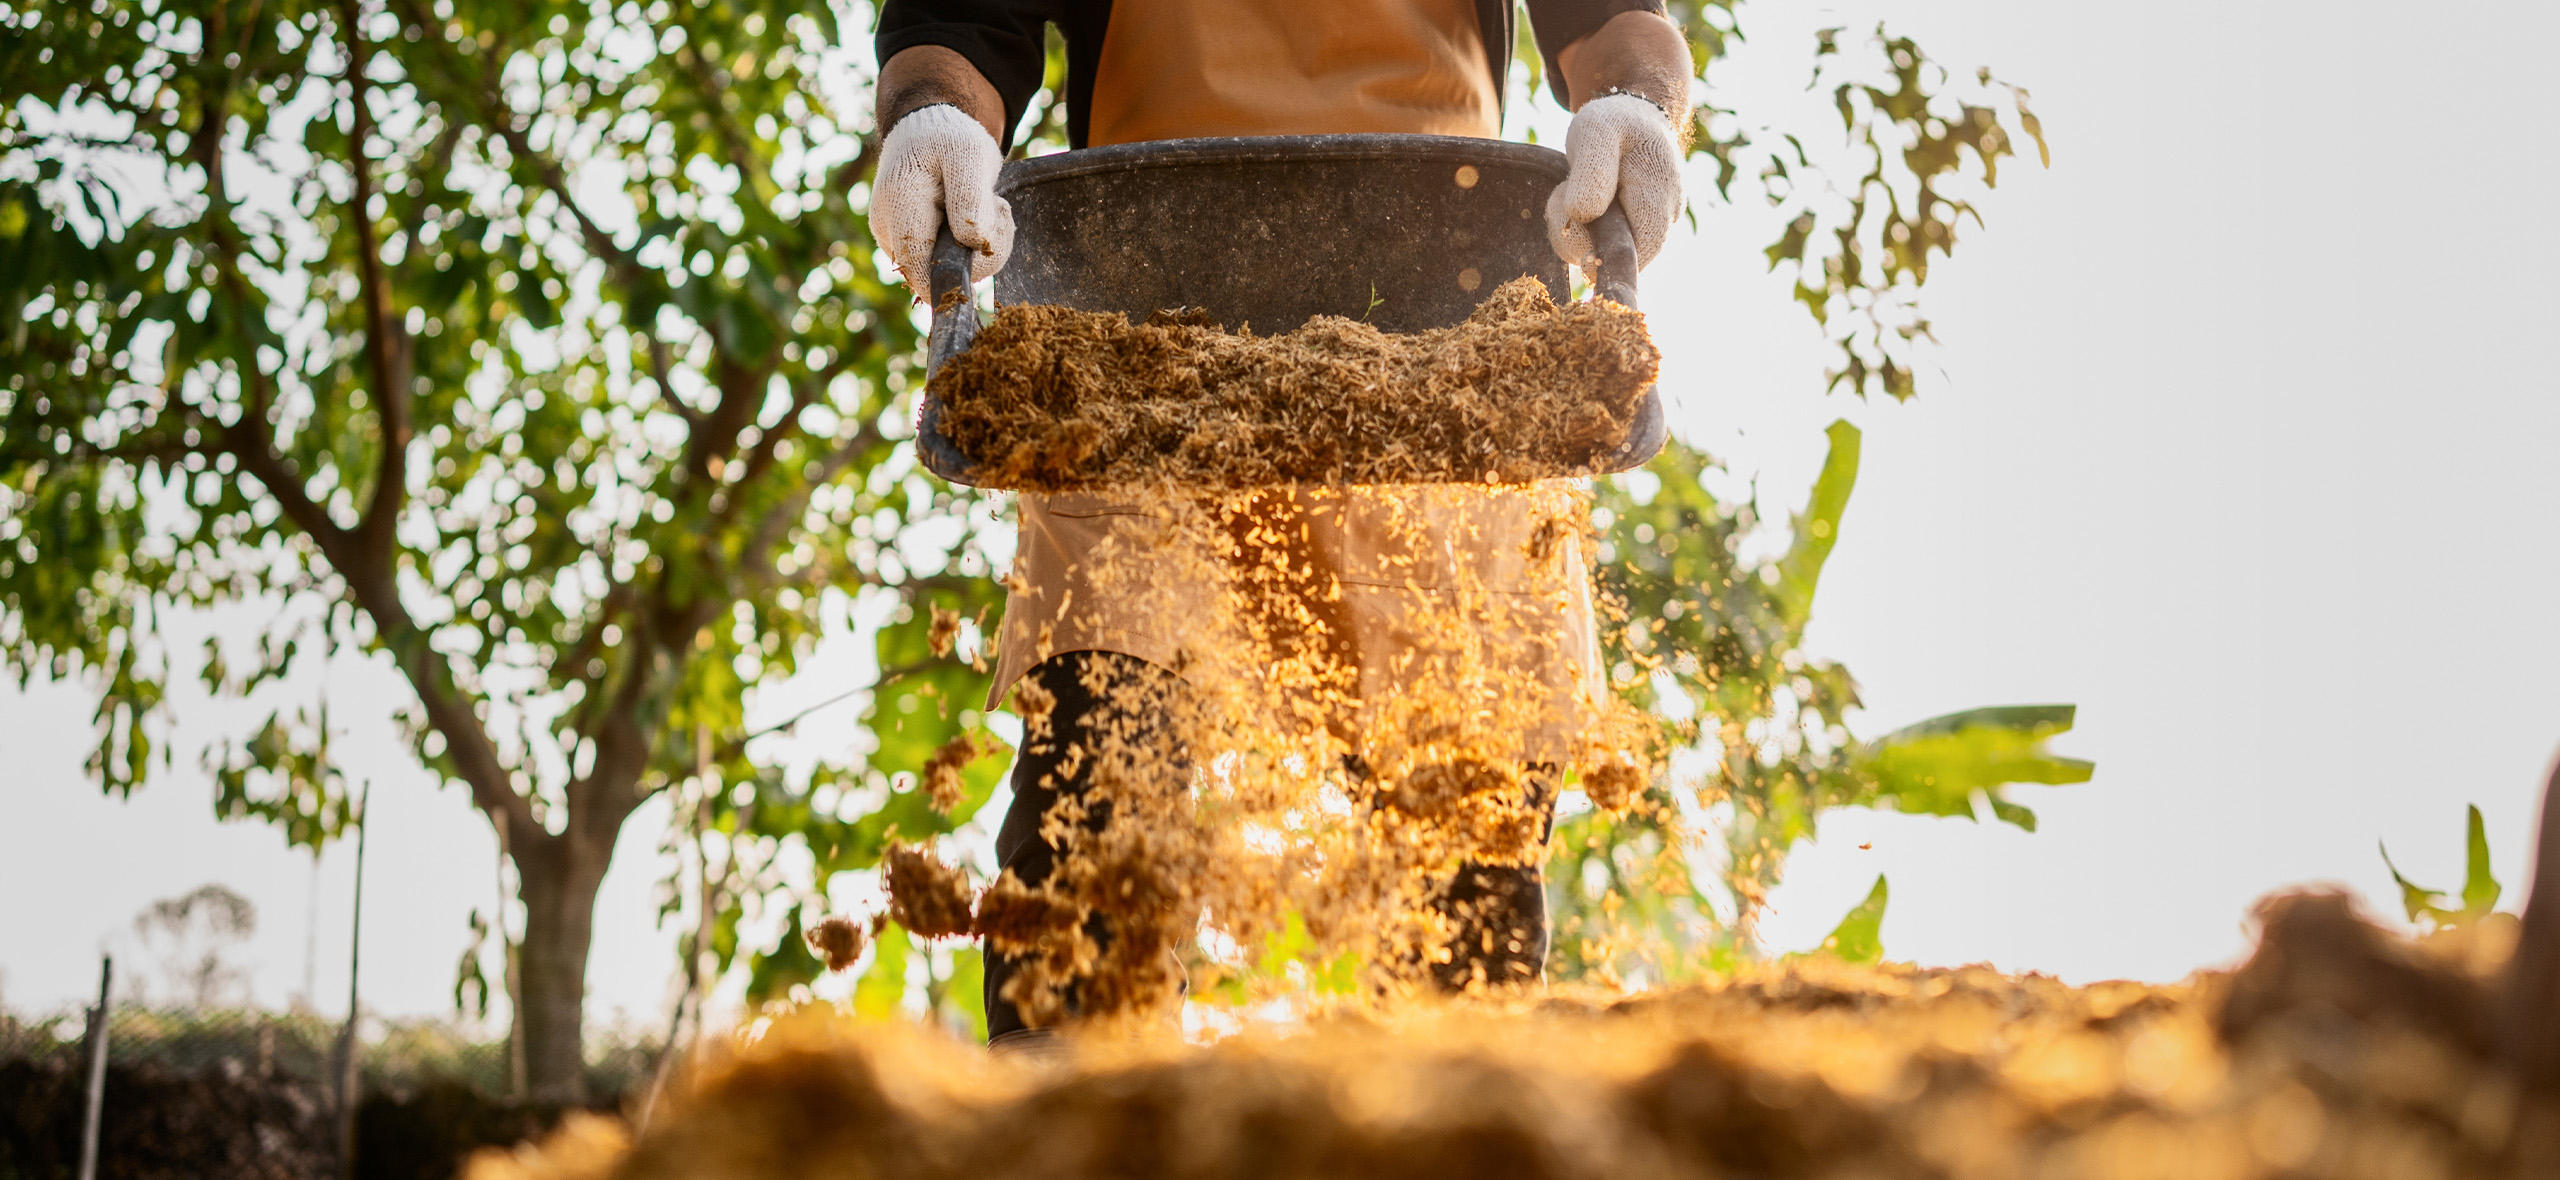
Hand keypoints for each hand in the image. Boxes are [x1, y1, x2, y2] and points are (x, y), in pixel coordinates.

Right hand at [870, 104, 1014, 292]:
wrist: (926, 133)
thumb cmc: (947, 141)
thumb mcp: (969, 156)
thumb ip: (970, 197)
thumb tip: (974, 242)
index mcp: (898, 203)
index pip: (917, 263)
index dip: (949, 278)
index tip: (980, 269)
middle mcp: (888, 227)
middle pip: (934, 271)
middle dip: (978, 252)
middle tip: (998, 208)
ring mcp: (894, 239)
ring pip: (942, 269)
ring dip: (979, 247)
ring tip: (987, 205)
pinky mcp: (908, 245)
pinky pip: (943, 262)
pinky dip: (970, 247)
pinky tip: (974, 218)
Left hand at [1545, 93, 1683, 273]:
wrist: (1631, 119)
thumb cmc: (1615, 122)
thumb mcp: (1596, 132)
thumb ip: (1592, 171)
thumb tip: (1583, 215)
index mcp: (1660, 193)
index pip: (1642, 248)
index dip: (1605, 252)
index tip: (1572, 225)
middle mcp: (1666, 217)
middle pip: (1624, 257)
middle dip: (1582, 238)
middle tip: (1561, 193)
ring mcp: (1654, 226)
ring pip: (1611, 254)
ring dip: (1578, 233)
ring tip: (1569, 188)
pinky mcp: (1638, 230)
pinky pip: (1606, 247)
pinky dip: (1582, 231)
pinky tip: (1578, 203)